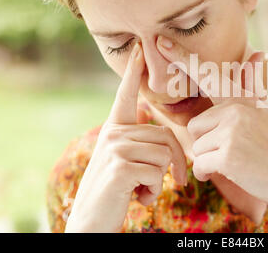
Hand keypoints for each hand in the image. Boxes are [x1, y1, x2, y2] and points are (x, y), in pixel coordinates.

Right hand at [65, 42, 187, 232]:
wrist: (92, 220)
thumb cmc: (113, 192)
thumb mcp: (124, 162)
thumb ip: (139, 146)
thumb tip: (165, 142)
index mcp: (115, 129)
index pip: (125, 96)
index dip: (133, 72)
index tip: (139, 48)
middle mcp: (113, 133)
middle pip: (166, 137)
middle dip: (176, 165)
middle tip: (170, 183)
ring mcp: (115, 147)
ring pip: (165, 155)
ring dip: (159, 180)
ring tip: (140, 189)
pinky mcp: (121, 165)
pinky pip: (158, 173)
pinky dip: (153, 191)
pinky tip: (137, 197)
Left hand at [157, 38, 267, 219]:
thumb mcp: (265, 110)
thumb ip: (252, 85)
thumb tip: (257, 53)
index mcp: (242, 98)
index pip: (208, 75)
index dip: (182, 58)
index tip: (160, 42)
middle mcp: (235, 108)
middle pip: (195, 126)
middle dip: (208, 143)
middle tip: (234, 150)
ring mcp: (232, 130)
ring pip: (196, 146)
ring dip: (210, 160)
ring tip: (236, 162)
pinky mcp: (227, 154)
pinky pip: (200, 165)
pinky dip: (208, 174)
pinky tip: (230, 172)